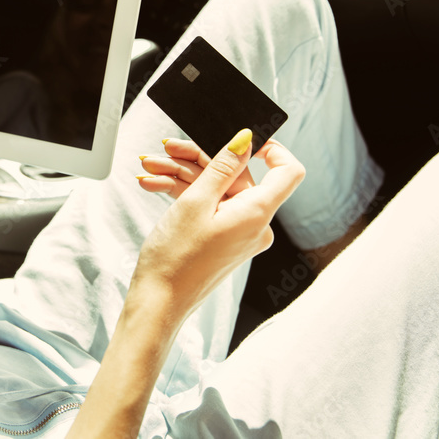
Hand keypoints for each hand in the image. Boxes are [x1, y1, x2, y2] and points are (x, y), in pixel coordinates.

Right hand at [130, 131, 304, 320]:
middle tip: (168, 149)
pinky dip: (185, 193)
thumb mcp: (196, 202)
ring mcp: (238, 232)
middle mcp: (254, 224)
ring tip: (151, 167)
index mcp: (257, 213)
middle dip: (198, 159)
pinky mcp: (223, 238)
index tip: (242, 137)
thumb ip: (223, 166)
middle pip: (237, 175)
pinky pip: (210, 205)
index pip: (288, 171)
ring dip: (183, 174)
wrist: (158, 301)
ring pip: (217, 188)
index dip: (270, 148)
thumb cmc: (176, 258)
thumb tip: (246, 139)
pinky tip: (156, 184)